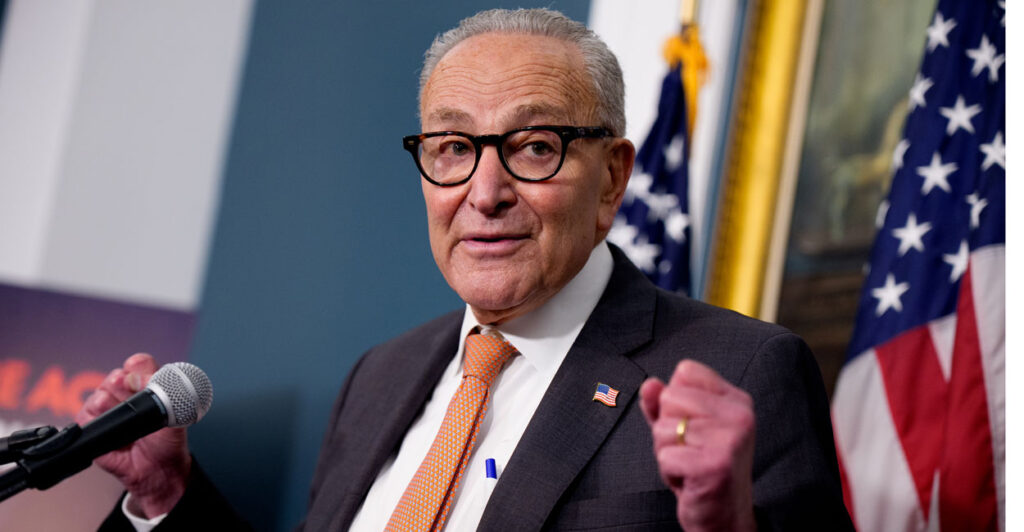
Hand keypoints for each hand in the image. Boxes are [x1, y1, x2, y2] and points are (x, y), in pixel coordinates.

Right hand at [75, 353, 191, 517]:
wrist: (157, 469)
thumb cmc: (167, 440)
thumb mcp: (177, 413)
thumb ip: (166, 392)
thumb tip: (146, 379)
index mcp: (144, 384)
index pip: (138, 364)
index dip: (138, 370)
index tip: (142, 382)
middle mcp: (123, 392)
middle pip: (115, 377)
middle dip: (126, 391)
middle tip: (137, 406)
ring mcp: (106, 408)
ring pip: (99, 396)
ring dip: (113, 408)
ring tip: (128, 424)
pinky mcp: (91, 426)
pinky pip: (85, 417)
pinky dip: (98, 424)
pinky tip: (115, 433)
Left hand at [639, 360, 756, 531]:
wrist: (724, 517)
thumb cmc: (701, 469)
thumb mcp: (681, 430)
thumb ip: (662, 404)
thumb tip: (649, 384)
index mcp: (735, 400)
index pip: (686, 371)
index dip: (675, 400)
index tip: (693, 427)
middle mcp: (739, 415)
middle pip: (670, 397)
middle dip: (668, 428)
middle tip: (690, 450)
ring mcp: (730, 439)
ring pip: (664, 428)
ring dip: (667, 452)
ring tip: (690, 465)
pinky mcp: (715, 465)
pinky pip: (665, 455)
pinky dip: (669, 471)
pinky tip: (689, 479)